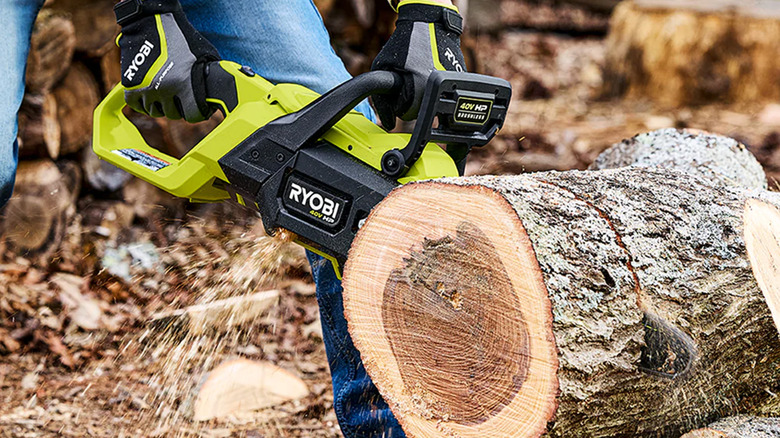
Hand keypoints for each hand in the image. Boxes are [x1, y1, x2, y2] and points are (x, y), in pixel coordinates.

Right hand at [114, 0, 219, 121]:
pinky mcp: (130, 85)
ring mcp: (146, 88)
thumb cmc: (181, 37)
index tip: (197, 107)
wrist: (151, 21)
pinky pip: (138, 106)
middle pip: (173, 114)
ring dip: (161, 105)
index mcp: (184, 84)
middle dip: (178, 106)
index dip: (197, 112)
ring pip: (155, 111)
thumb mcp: (203, 56)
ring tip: (166, 92)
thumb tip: (217, 97)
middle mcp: (164, 89)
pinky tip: (151, 94)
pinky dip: (144, 103)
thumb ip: (207, 78)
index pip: (193, 115)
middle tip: (179, 95)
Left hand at [371, 0, 465, 129]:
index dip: (398, 105)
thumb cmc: (404, 42)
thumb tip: (387, 123)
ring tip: (418, 76)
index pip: (406, 114)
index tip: (397, 92)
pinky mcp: (460, 77)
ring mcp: (452, 83)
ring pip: (434, 103)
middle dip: (411, 101)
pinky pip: (446, 92)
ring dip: (424, 95)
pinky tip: (429, 72)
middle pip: (421, 112)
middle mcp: (438, 88)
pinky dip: (436, 87)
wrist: (430, 22)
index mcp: (418, 88)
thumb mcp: (383, 67)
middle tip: (407, 82)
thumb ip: (381, 97)